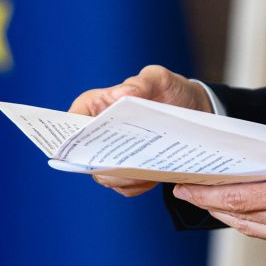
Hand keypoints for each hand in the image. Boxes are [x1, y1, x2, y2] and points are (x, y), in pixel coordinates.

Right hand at [69, 65, 211, 197]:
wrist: (195, 111)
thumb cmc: (169, 89)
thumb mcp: (158, 78)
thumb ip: (140, 83)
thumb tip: (120, 96)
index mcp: (96, 105)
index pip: (70, 123)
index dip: (70, 138)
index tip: (83, 149)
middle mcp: (99, 132)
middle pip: (84, 156)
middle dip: (101, 164)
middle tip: (125, 165)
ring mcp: (112, 153)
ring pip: (103, 176)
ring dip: (122, 178)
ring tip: (146, 172)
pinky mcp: (128, 170)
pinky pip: (124, 187)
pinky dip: (137, 186)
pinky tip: (153, 176)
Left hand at [173, 142, 265, 245]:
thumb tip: (236, 157)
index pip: (236, 198)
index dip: (205, 194)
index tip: (185, 186)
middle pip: (237, 215)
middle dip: (207, 203)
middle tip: (186, 190)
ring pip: (248, 227)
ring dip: (223, 214)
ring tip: (204, 199)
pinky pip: (264, 233)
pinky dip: (245, 221)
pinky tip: (233, 211)